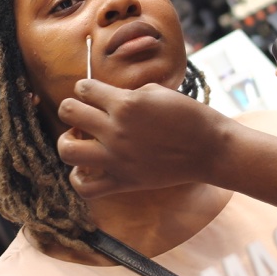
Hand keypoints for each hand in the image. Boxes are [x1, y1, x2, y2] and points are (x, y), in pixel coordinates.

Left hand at [57, 80, 228, 198]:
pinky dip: (78, 178)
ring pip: (67, 149)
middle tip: (85, 115)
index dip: (86, 88)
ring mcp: (117, 159)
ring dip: (67, 140)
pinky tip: (87, 168)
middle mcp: (116, 130)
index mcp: (125, 103)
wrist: (209, 149)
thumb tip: (106, 99)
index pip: (84, 88)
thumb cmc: (188, 115)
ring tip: (80, 139)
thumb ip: (126, 94)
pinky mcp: (123, 182)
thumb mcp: (157, 92)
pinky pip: (85, 187)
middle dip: (72, 108)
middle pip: (68, 112)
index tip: (94, 94)